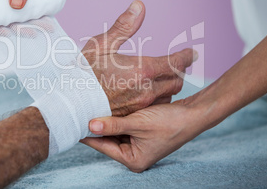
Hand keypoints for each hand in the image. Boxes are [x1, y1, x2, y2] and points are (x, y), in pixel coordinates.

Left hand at [81, 94, 206, 172]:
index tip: (72, 123)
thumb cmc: (170, 122)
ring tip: (89, 107)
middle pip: (106, 139)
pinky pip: (122, 126)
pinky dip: (115, 117)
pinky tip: (106, 106)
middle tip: (79, 111)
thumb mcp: (138, 123)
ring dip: (105, 120)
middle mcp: (133, 154)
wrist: (193, 114)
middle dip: (96, 126)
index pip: (102, 145)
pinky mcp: (140, 134)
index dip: (87, 134)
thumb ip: (113, 124)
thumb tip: (90, 126)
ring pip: (113, 131)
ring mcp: (137, 144)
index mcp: (132, 159)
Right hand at [82, 0, 196, 115]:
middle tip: (178, 64)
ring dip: (169, 86)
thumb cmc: (82, 71)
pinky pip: (155, 107)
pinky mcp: (133, 117)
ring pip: (168, 96)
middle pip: (176, 80)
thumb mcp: (101, 44)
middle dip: (179, 70)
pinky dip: (157, 98)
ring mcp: (140, 106)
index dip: (186, 56)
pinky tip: (148, 93)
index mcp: (142, 69)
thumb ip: (124, 26)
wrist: (67, 101)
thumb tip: (139, 5)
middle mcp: (146, 90)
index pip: (176, 62)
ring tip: (164, 78)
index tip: (192, 53)